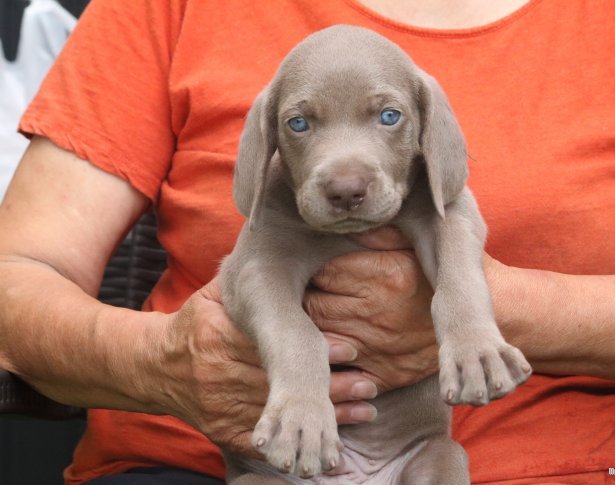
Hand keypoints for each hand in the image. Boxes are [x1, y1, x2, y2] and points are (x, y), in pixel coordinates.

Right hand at [154, 278, 376, 458]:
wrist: (153, 368)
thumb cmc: (193, 325)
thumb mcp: (211, 296)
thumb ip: (242, 280)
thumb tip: (271, 246)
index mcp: (218, 336)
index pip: (274, 343)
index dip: (313, 349)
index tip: (349, 349)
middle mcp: (219, 374)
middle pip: (284, 382)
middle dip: (329, 386)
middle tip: (369, 384)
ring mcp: (220, 406)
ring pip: (280, 413)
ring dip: (323, 416)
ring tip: (363, 409)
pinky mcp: (222, 430)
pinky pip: (263, 439)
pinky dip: (297, 440)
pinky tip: (328, 440)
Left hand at [305, 227, 438, 394]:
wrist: (474, 326)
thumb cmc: (442, 281)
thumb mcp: (419, 248)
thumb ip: (385, 235)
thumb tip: (350, 225)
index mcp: (384, 276)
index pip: (326, 271)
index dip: (315, 268)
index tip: (314, 267)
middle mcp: (376, 312)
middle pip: (315, 303)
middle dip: (307, 295)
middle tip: (306, 290)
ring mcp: (376, 346)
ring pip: (321, 335)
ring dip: (312, 325)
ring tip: (314, 314)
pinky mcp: (381, 373)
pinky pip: (340, 372)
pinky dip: (327, 360)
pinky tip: (327, 347)